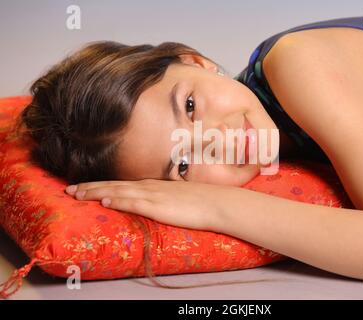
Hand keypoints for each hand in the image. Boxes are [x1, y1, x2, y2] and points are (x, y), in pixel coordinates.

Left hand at [64, 179, 236, 231]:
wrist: (216, 202)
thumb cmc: (199, 200)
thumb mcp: (174, 196)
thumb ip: (159, 198)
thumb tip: (146, 201)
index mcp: (151, 185)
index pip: (120, 184)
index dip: (100, 185)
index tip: (82, 187)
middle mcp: (148, 187)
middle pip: (113, 186)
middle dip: (90, 187)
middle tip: (68, 189)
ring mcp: (153, 196)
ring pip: (118, 192)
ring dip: (96, 193)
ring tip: (77, 194)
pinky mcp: (159, 206)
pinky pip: (135, 203)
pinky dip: (118, 201)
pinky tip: (105, 202)